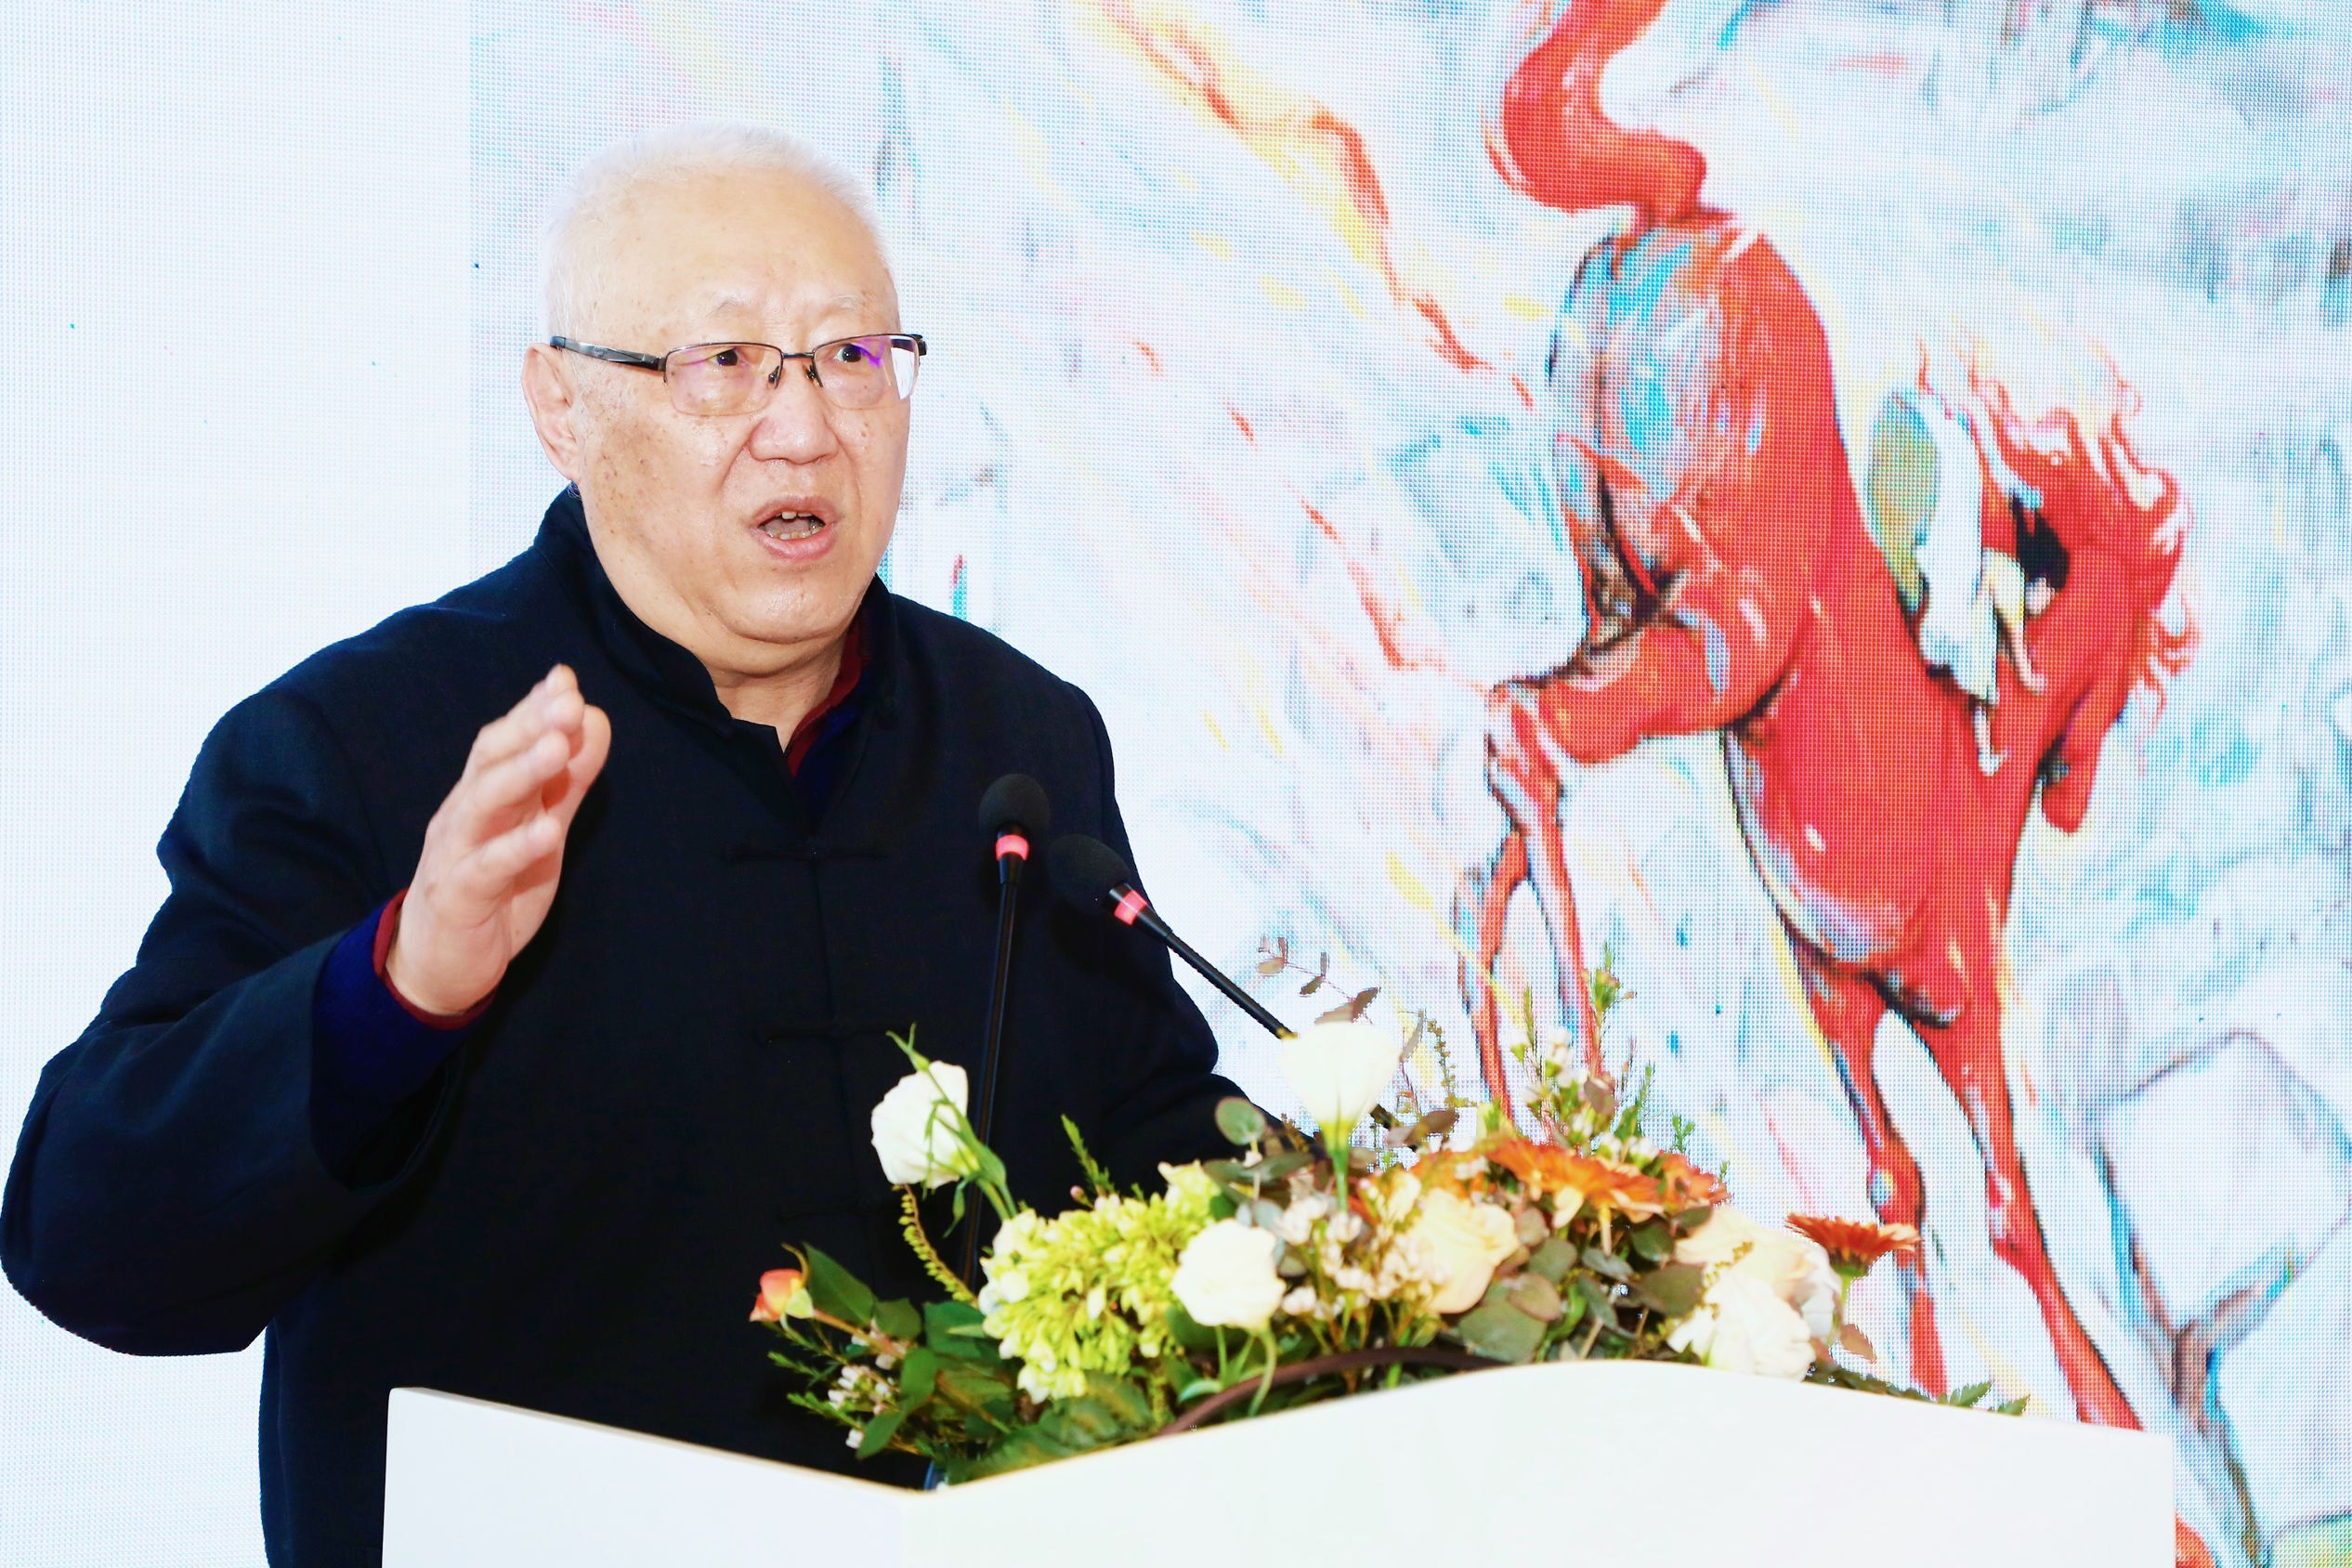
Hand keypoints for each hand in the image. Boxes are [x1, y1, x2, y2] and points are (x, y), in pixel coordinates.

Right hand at [385, 665, 611, 1015]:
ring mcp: (456, 852)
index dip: (533, 708)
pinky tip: (547, 832)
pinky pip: (486, 868)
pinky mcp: (459, 896)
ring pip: (484, 803)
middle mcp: (464, 813)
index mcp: (483, 793)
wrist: (438, 962)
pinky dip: (516, 848)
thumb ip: (566, 780)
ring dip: (522, 772)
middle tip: (569, 700)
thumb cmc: (492, 885)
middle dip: (530, 726)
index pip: (505, 739)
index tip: (566, 678)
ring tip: (558, 748)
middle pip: (491, 759)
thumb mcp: (540, 828)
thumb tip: (594, 721)